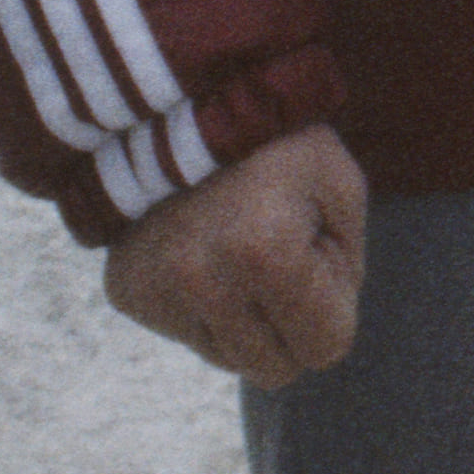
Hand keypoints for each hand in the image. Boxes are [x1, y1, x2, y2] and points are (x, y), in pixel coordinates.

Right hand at [104, 122, 365, 382]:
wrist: (185, 105)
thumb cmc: (280, 146)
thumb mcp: (341, 188)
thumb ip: (347, 274)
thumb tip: (316, 346)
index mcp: (266, 254)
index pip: (326, 348)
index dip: (334, 304)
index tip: (316, 251)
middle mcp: (202, 281)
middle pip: (276, 368)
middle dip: (291, 322)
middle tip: (280, 252)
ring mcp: (157, 290)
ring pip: (229, 359)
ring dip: (247, 317)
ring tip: (239, 247)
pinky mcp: (126, 292)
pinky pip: (188, 334)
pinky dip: (203, 304)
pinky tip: (203, 249)